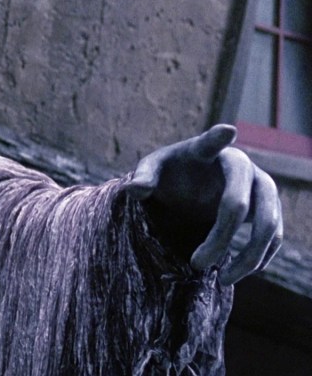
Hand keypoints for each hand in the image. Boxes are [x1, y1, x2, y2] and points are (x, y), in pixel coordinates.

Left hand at [123, 124, 282, 284]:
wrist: (191, 185)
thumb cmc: (170, 175)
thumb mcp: (152, 171)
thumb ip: (143, 177)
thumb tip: (134, 190)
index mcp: (206, 151)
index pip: (211, 142)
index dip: (217, 138)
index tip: (226, 131)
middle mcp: (241, 166)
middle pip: (238, 202)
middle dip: (221, 236)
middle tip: (196, 262)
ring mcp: (260, 187)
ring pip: (268, 224)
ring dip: (248, 256)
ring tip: (222, 279)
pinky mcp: (268, 209)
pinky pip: (275, 236)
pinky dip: (259, 258)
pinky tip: (235, 274)